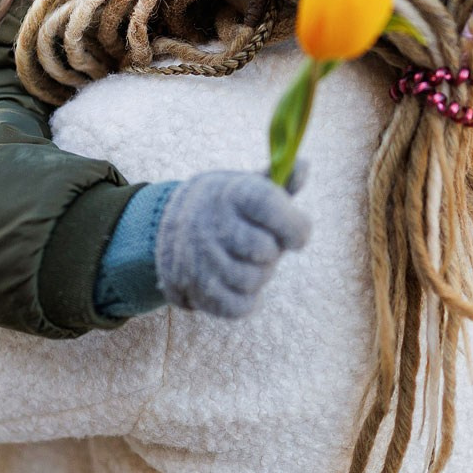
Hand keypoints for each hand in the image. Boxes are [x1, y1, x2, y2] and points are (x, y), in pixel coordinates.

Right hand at [155, 170, 309, 318]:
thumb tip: (304, 166)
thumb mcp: (247, 186)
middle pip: (266, 250)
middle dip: (273, 252)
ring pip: (254, 280)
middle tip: (263, 245)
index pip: (268, 205)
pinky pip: (239, 307)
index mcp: (229, 193)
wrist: (168, 227)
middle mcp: (212, 224)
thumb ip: (280, 181)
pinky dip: (247, 300)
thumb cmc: (225, 206)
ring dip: (260, 275)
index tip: (298, 234)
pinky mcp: (197, 289)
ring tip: (247, 261)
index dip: (294, 225)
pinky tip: (238, 283)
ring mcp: (201, 259)